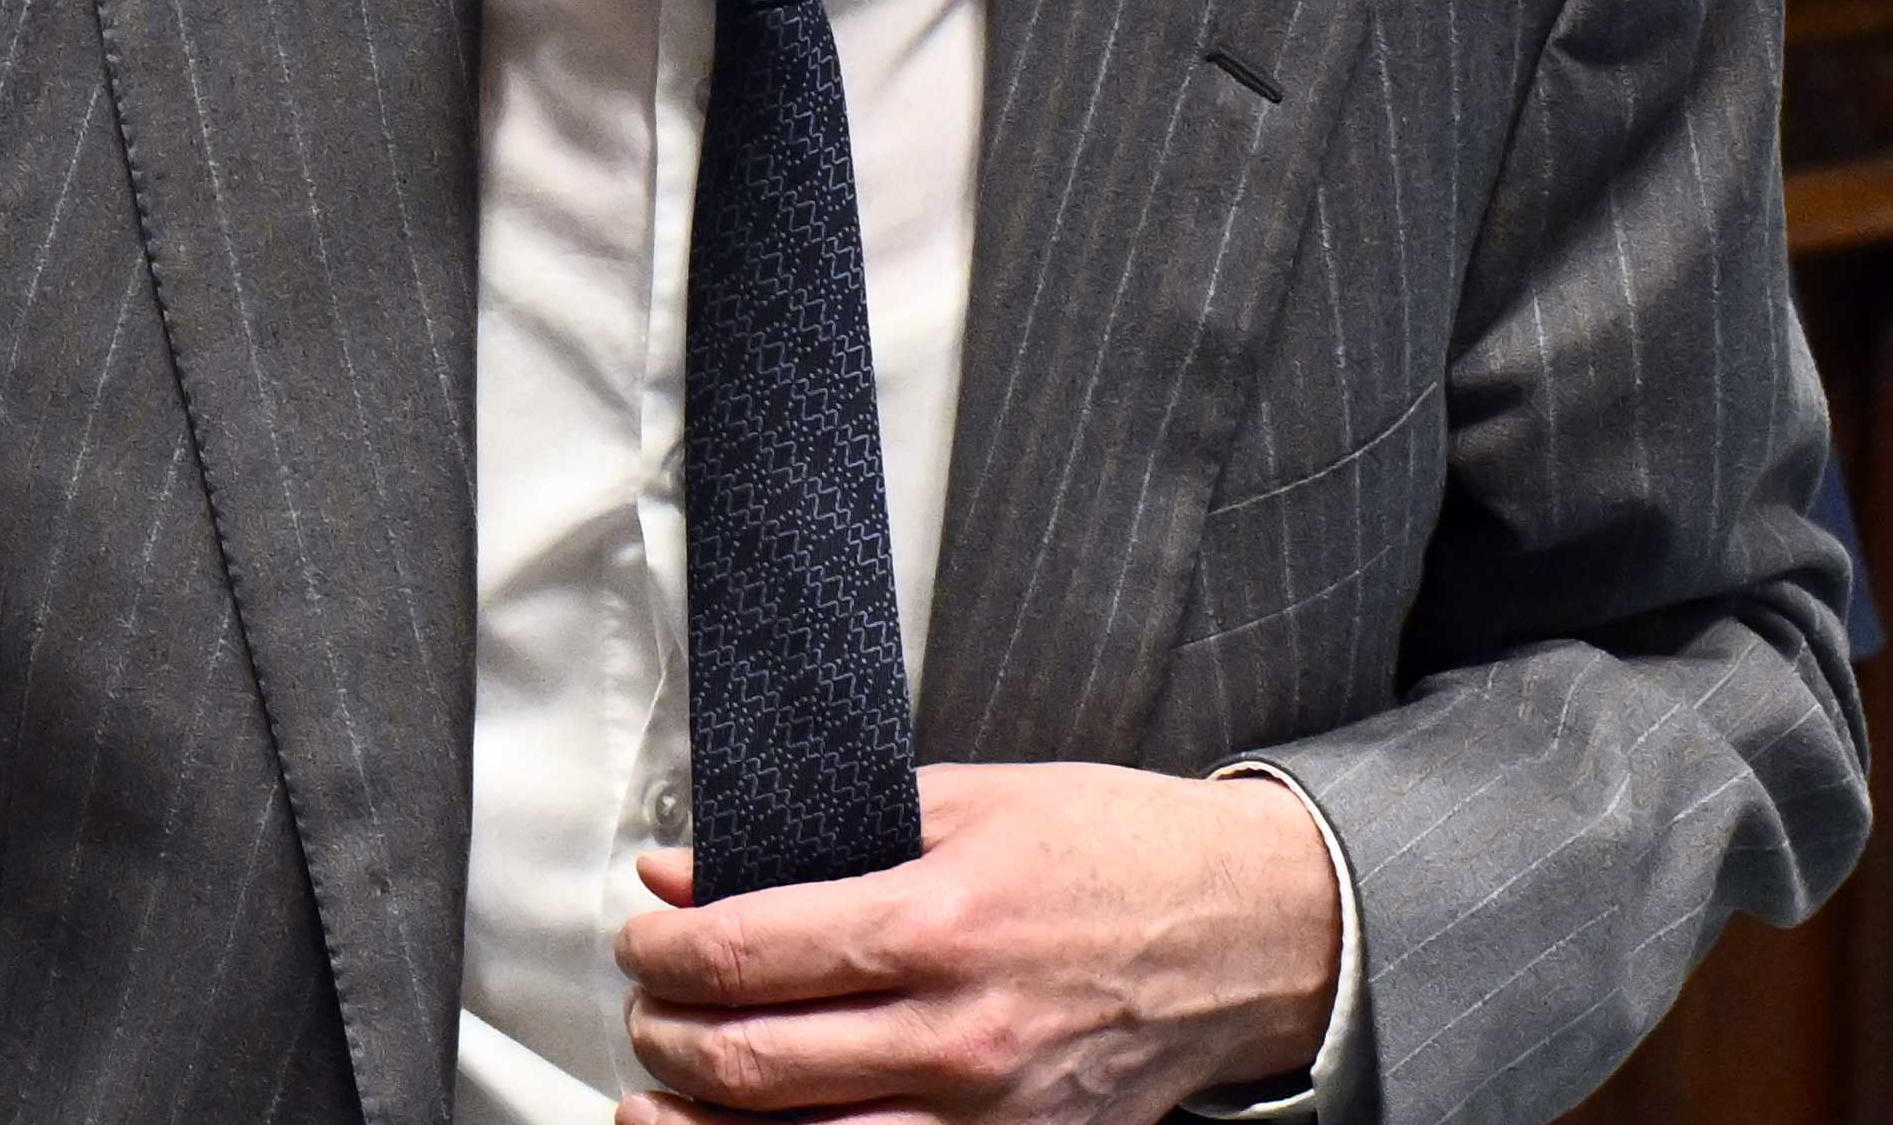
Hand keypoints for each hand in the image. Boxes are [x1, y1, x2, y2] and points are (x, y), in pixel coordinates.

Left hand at [610, 763, 1337, 1123]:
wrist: (1249, 933)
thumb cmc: (1114, 852)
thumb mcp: (966, 799)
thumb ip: (820, 832)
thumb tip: (688, 867)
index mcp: (939, 922)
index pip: (748, 953)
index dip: (664, 951)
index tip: (643, 937)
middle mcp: (960, 1034)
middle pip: (754, 1064)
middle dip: (666, 1036)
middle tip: (645, 1006)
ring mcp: (992, 1115)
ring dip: (704, 1124)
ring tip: (658, 1091)